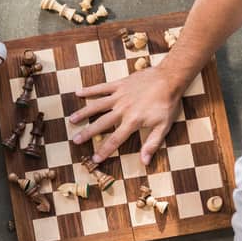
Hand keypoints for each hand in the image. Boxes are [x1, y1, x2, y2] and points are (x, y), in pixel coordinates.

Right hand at [68, 66, 182, 163]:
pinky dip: (90, 90)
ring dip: (84, 113)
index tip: (95, 159)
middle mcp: (122, 109)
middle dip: (87, 133)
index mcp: (132, 121)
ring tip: (71, 119)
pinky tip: (78, 92)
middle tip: (75, 140)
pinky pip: (101, 87)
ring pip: (97, 105)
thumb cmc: (168, 104)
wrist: (169, 79)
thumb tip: (144, 161)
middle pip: (101, 123)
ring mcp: (119, 96)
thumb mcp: (164, 126)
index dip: (104, 150)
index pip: (115, 139)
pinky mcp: (120, 84)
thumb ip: (152, 143)